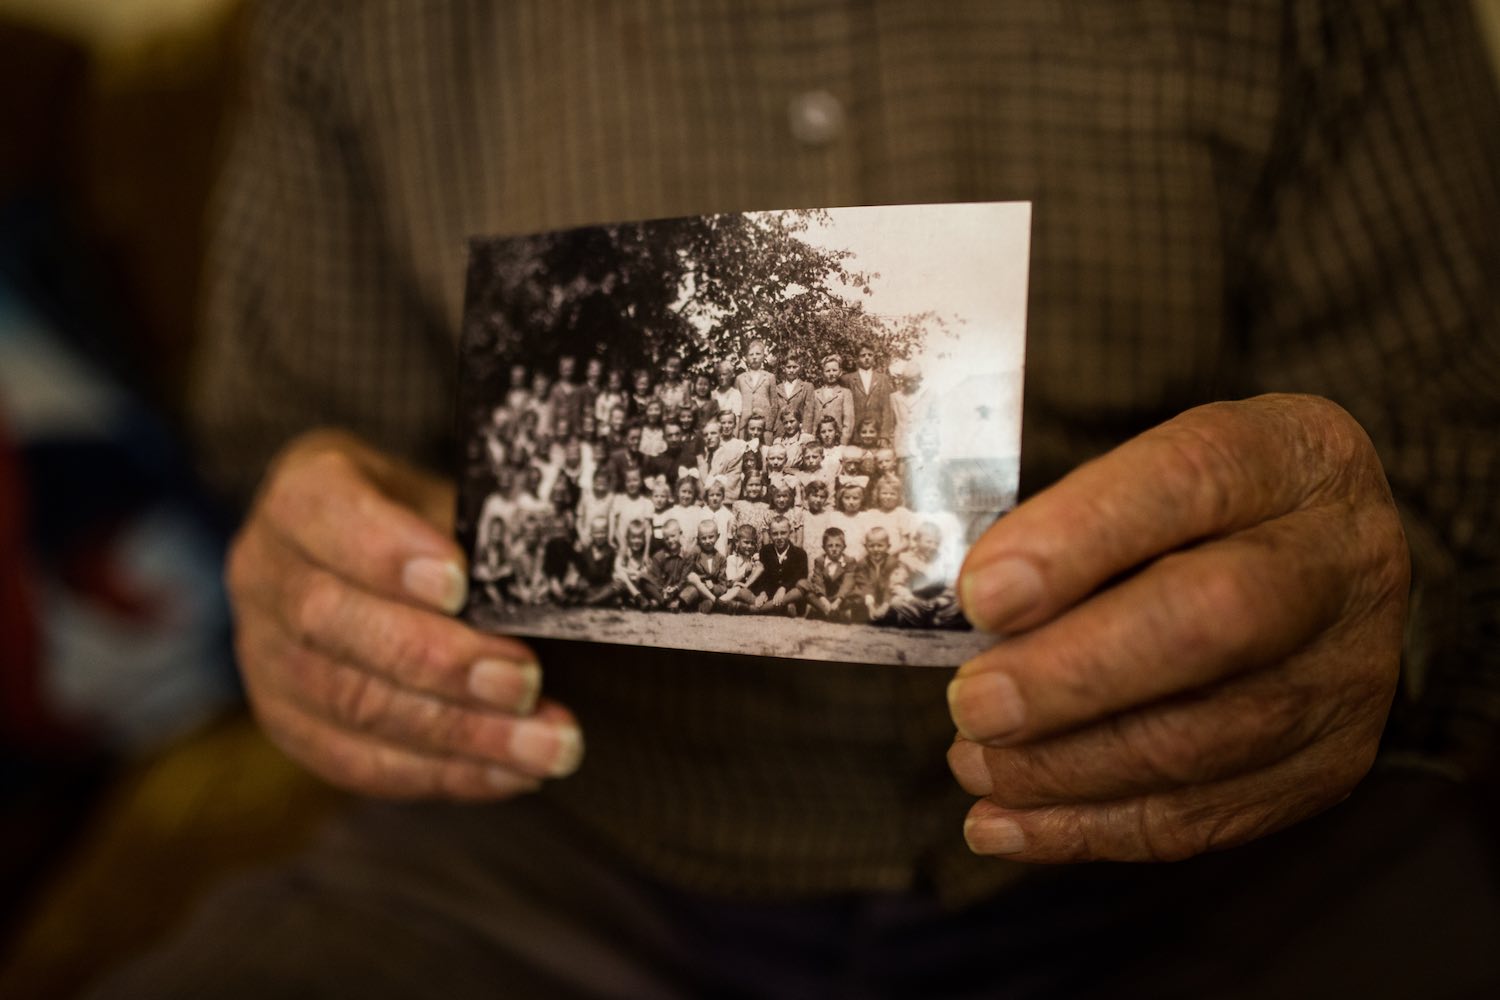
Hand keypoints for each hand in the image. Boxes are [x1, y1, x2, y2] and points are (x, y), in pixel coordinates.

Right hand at [227, 430, 582, 799]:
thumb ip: (484, 542)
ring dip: (458, 733)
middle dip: (438, 660)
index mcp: (303, 493)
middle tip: (525, 682)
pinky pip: (358, 761)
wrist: (390, 568)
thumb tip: (544, 601)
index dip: (388, 553)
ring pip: (349, 703)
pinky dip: (444, 772)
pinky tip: (511, 772)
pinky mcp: (288, 723)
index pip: (325, 514)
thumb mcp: (454, 506)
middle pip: (331, 621)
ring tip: (545, 745)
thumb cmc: (436, 530)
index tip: (460, 583)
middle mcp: (265, 570)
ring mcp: (263, 654)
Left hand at [947, 395, 1406, 861]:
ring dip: (1064, 765)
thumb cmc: (1194, 517)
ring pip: (1202, 739)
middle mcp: (1340, 559)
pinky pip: (1203, 816)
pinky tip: (1007, 822)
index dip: (1077, 541)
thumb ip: (1067, 528)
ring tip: (974, 760)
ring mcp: (1348, 671)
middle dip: (1072, 674)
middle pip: (1212, 620)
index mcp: (1287, 454)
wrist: (1316, 570)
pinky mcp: (1328, 765)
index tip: (981, 595)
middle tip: (972, 704)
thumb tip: (976, 613)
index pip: (1187, 481)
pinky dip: (1088, 827)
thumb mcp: (1145, 477)